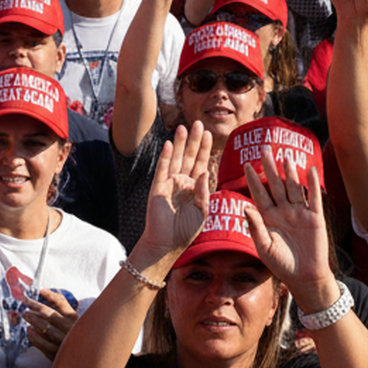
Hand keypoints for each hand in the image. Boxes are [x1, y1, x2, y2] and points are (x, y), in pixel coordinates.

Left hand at [22, 289, 79, 362]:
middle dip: (36, 306)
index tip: (40, 291)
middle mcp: (69, 329)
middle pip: (49, 314)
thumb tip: (44, 291)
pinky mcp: (55, 353)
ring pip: (44, 327)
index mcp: (74, 319)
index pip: (61, 303)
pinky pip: (41, 343)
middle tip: (25, 302)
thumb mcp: (72, 319)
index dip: (50, 295)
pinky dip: (33, 336)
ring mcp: (62, 341)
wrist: (81, 357)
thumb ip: (61, 305)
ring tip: (25, 314)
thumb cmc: (73, 334)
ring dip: (33, 319)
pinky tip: (29, 329)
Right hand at [138, 123, 212, 259]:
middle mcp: (182, 182)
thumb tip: (204, 173)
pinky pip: (162, 170)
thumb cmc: (186, 231)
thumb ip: (203, 193)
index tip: (209, 133)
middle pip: (189, 157)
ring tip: (183, 127)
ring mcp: (169, 184)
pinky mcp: (158, 188)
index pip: (201, 163)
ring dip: (179, 144)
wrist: (167, 244)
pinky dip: (165, 157)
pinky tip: (168, 144)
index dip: (205, 149)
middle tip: (199, 123)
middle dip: (193, 141)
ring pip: (176, 159)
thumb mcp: (202, 212)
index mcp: (194, 187)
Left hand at [242, 152, 331, 299]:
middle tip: (265, 149)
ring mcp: (299, 213)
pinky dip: (312, 184)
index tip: (246, 164)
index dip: (253, 179)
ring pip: (293, 188)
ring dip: (290, 173)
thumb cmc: (281, 264)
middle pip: (275, 185)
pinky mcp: (315, 217)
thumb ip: (255, 227)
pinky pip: (313, 198)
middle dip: (270, 168)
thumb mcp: (264, 247)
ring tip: (285, 156)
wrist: (304, 277)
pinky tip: (310, 169)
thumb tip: (244, 207)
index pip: (259, 193)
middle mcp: (283, 211)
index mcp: (268, 217)